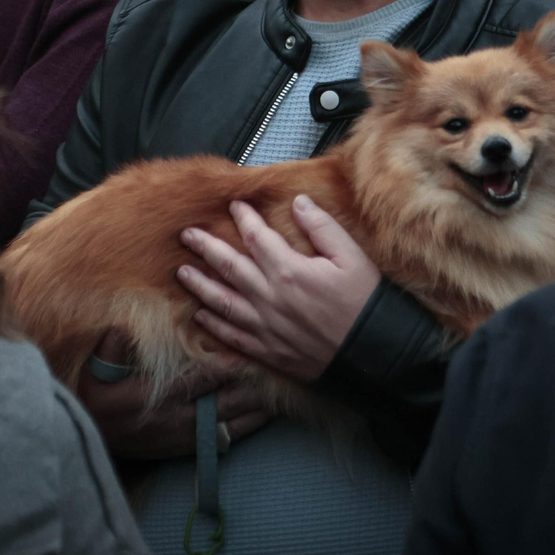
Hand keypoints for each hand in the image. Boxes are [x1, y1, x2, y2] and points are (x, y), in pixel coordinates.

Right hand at [75, 329, 273, 458]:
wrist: (92, 441)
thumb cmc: (96, 400)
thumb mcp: (96, 373)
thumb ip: (112, 349)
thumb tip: (123, 326)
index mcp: (158, 395)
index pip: (201, 378)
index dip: (227, 366)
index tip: (250, 353)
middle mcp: (176, 418)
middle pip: (224, 399)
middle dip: (252, 385)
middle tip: (280, 370)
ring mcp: (184, 436)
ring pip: (229, 420)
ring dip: (256, 407)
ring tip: (284, 392)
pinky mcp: (187, 448)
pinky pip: (224, 439)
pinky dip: (247, 428)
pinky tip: (266, 418)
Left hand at [178, 195, 381, 382]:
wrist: (371, 352)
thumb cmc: (365, 303)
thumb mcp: (352, 256)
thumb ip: (322, 227)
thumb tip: (299, 203)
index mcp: (290, 271)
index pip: (256, 237)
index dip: (243, 218)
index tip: (234, 205)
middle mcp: (270, 298)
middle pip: (229, 266)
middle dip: (206, 247)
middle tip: (187, 235)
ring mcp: (265, 327)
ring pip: (222, 302)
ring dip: (200, 285)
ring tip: (183, 272)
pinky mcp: (267, 351)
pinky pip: (232, 336)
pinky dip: (214, 325)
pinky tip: (201, 316)